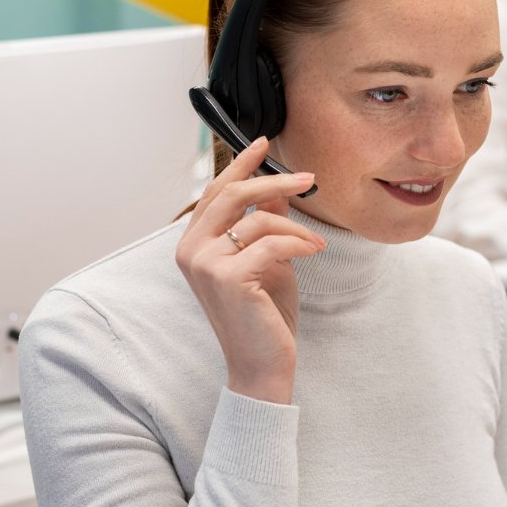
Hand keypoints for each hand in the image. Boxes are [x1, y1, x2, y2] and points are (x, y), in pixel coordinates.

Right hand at [175, 137, 325, 403]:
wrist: (262, 364)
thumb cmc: (264, 315)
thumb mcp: (267, 260)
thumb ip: (265, 223)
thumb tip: (277, 188)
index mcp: (192, 243)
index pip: (215, 191)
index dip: (240, 163)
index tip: (263, 141)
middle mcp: (190, 250)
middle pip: (231, 193)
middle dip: (273, 180)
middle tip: (308, 178)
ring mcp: (204, 263)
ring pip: (255, 217)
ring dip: (295, 226)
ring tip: (316, 242)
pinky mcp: (227, 277)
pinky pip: (270, 242)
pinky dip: (298, 244)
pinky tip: (313, 253)